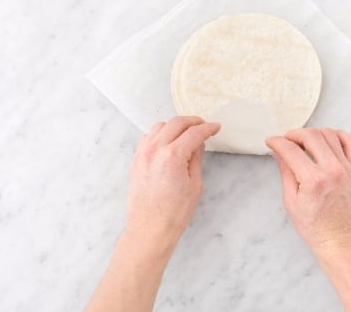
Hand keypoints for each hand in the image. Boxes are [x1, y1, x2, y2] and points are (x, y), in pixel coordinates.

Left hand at [125, 116, 219, 246]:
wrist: (150, 229)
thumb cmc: (172, 213)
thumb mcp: (195, 185)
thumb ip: (196, 159)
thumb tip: (198, 144)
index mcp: (173, 156)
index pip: (194, 133)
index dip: (208, 128)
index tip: (215, 127)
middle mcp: (155, 150)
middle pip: (176, 123)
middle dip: (193, 121)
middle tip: (203, 126)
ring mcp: (143, 154)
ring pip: (160, 126)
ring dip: (175, 126)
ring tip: (186, 133)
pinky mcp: (136, 160)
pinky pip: (147, 137)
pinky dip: (159, 134)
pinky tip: (168, 141)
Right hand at [266, 128, 350, 254]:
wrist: (338, 239)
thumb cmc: (314, 227)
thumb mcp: (290, 201)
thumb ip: (285, 172)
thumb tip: (278, 152)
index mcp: (313, 180)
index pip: (291, 150)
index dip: (277, 142)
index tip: (271, 141)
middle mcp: (331, 171)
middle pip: (311, 136)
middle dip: (294, 134)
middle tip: (285, 140)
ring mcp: (345, 169)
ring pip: (330, 134)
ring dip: (313, 133)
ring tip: (303, 141)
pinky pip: (350, 143)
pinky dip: (338, 135)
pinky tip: (326, 140)